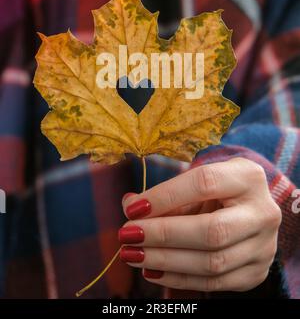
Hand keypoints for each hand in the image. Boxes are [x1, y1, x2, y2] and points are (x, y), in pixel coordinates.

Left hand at [119, 158, 281, 291]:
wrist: (251, 209)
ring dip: (165, 260)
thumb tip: (129, 205)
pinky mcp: (256, 272)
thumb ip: (167, 194)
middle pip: (211, 231)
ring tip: (133, 254)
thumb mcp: (197, 181)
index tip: (132, 209)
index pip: (204, 183)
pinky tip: (152, 270)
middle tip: (127, 235)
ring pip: (212, 262)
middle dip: (162, 235)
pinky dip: (178, 278)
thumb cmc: (217, 190)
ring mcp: (264, 246)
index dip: (165, 196)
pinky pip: (214, 282)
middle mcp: (263, 212)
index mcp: (248, 177)